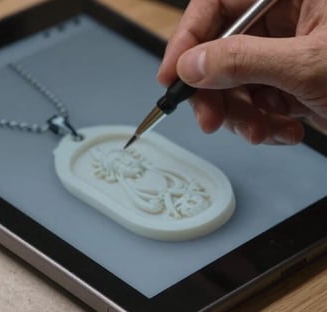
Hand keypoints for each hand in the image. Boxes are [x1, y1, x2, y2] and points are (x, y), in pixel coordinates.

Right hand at [157, 0, 326, 143]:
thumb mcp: (307, 64)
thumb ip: (245, 60)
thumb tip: (191, 65)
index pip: (218, 3)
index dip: (188, 37)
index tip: (172, 75)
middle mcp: (288, 18)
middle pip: (221, 49)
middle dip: (215, 93)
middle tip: (209, 118)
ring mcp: (290, 52)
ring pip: (236, 83)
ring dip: (242, 116)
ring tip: (261, 130)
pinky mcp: (295, 82)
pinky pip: (259, 103)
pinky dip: (265, 124)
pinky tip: (286, 130)